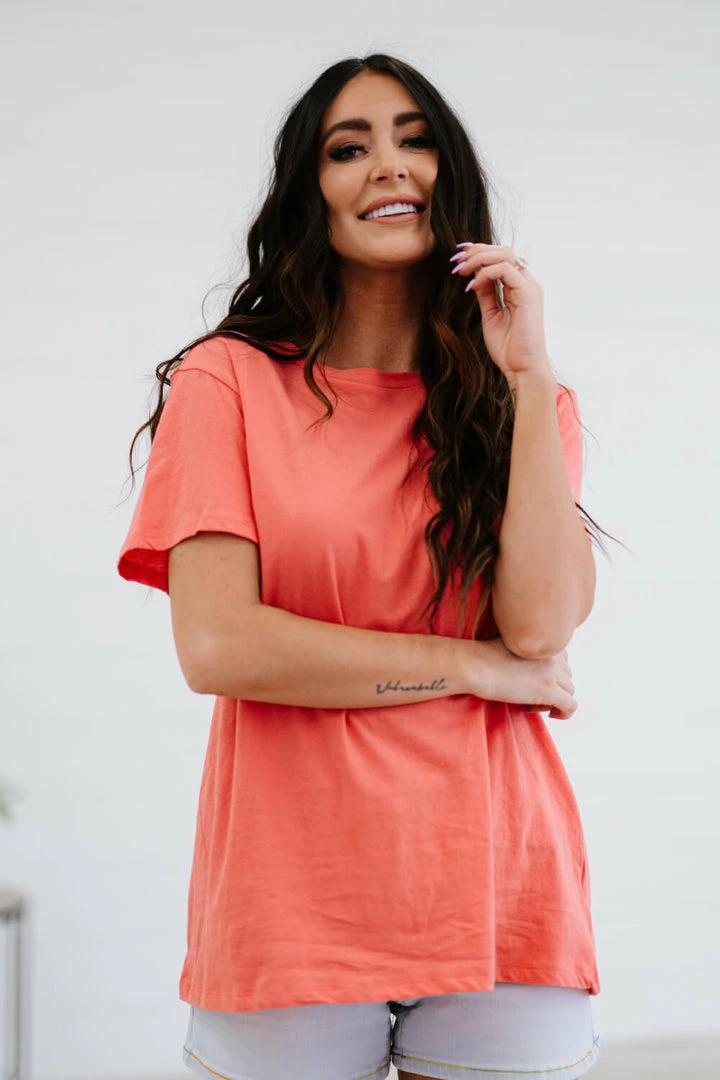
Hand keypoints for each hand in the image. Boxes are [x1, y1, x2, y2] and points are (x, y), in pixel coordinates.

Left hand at [449, 242, 552, 386]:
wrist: (522, 370)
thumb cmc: (509, 349)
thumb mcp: (490, 316)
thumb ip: (486, 294)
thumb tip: (475, 276)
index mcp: (520, 287)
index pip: (501, 258)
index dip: (479, 253)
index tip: (458, 259)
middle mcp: (527, 283)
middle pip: (503, 250)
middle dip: (477, 251)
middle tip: (455, 261)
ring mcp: (529, 287)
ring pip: (505, 254)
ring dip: (478, 259)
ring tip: (460, 270)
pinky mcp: (527, 294)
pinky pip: (505, 270)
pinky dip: (485, 274)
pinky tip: (471, 287)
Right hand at [465, 637, 576, 719]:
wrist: (473, 665)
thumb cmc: (484, 657)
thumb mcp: (512, 646)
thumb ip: (529, 654)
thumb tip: (535, 675)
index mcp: (545, 642)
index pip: (563, 661)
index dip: (550, 674)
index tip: (532, 681)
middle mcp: (553, 654)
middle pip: (567, 677)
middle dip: (552, 688)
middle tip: (528, 696)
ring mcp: (552, 672)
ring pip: (569, 692)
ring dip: (554, 700)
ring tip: (531, 704)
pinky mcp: (548, 690)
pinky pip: (570, 706)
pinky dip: (564, 713)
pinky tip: (550, 715)